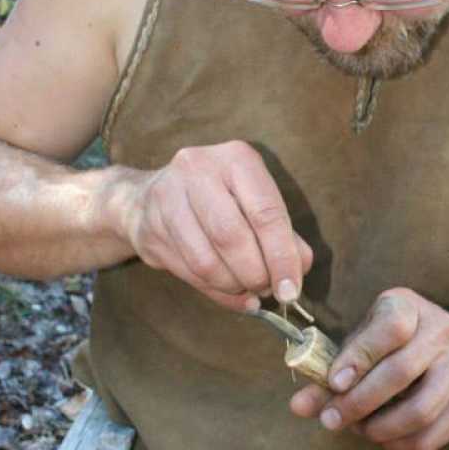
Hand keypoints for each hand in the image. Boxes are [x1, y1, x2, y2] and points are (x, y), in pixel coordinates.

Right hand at [120, 141, 311, 310]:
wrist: (149, 196)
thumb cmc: (219, 199)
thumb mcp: (256, 201)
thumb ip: (283, 233)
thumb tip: (300, 266)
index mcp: (236, 158)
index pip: (266, 212)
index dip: (281, 256)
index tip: (291, 289)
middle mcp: (198, 170)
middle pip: (232, 237)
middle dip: (255, 274)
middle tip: (267, 289)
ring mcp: (167, 198)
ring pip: (207, 261)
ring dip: (233, 286)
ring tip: (247, 288)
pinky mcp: (148, 228)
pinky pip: (188, 272)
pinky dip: (214, 291)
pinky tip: (227, 290)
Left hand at [290, 288, 448, 448]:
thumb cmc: (394, 338)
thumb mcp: (365, 335)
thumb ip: (332, 366)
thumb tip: (298, 406)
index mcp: (409, 305)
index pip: (389, 328)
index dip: (360, 356)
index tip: (333, 382)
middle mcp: (440, 330)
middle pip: (401, 372)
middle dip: (360, 402)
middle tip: (331, 419)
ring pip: (420, 409)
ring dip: (381, 429)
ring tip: (358, 428)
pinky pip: (434, 434)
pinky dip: (402, 445)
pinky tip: (383, 438)